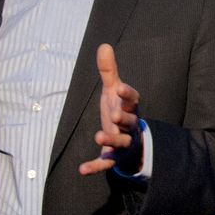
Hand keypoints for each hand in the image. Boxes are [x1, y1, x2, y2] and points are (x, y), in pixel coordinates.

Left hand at [79, 43, 142, 175]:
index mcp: (130, 107)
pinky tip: (82, 170)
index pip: (132, 99)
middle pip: (129, 121)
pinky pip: (106, 162)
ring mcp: (123, 142)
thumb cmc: (120, 110)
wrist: (131, 140)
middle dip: (123, 118)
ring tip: (99, 135)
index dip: (127, 94)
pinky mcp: (114, 157)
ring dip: (112, 139)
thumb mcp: (113, 91)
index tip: (120, 87)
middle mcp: (129, 125)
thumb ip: (109, 71)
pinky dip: (96, 166)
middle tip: (114, 114)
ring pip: (121, 141)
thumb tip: (103, 45)